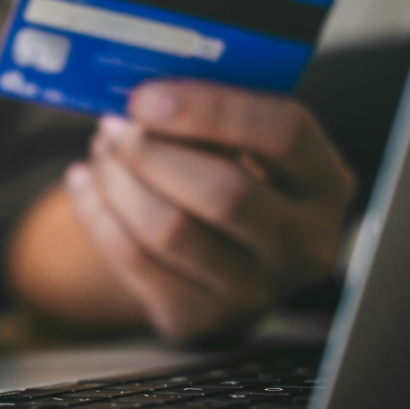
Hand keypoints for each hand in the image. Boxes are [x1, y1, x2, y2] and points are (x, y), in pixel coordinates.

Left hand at [64, 80, 353, 343]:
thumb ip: (210, 115)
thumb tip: (140, 90)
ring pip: (170, 230)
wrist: (219, 259)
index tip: (147, 96)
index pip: (283, 134)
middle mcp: (303, 244)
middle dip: (153, 152)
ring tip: (101, 152)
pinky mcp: (198, 318)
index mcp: (326, 183)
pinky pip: (134, 261)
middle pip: (223, 192)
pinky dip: (97, 213)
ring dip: (119, 182)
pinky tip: (84, 183)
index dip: (209, 109)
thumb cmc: (229, 177)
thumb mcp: (242, 144)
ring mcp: (254, 292)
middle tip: (115, 126)